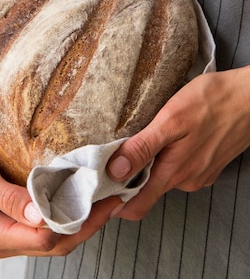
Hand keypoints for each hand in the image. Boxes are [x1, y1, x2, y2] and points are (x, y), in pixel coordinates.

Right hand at [0, 112, 120, 257]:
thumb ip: (8, 199)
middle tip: (114, 199)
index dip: (78, 223)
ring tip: (105, 198)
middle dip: (88, 224)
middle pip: (56, 242)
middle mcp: (5, 239)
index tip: (101, 203)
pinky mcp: (14, 218)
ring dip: (81, 219)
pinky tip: (81, 197)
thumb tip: (40, 216)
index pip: (47, 240)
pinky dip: (67, 211)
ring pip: (54, 235)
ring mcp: (11, 230)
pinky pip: (46, 222)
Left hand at [107, 66, 249, 221]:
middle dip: (125, 178)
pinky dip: (166, 156)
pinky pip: (178, 167)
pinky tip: (164, 135)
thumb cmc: (213, 101)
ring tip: (136, 138)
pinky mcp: (207, 164)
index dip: (112, 204)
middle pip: (145, 190)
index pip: (135, 206)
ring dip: (147, 163)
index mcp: (174, 172)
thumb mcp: (171, 119)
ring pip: (162, 176)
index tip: (94, 194)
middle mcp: (186, 180)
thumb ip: (143, 147)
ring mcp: (199, 174)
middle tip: (107, 156)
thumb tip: (115, 171)